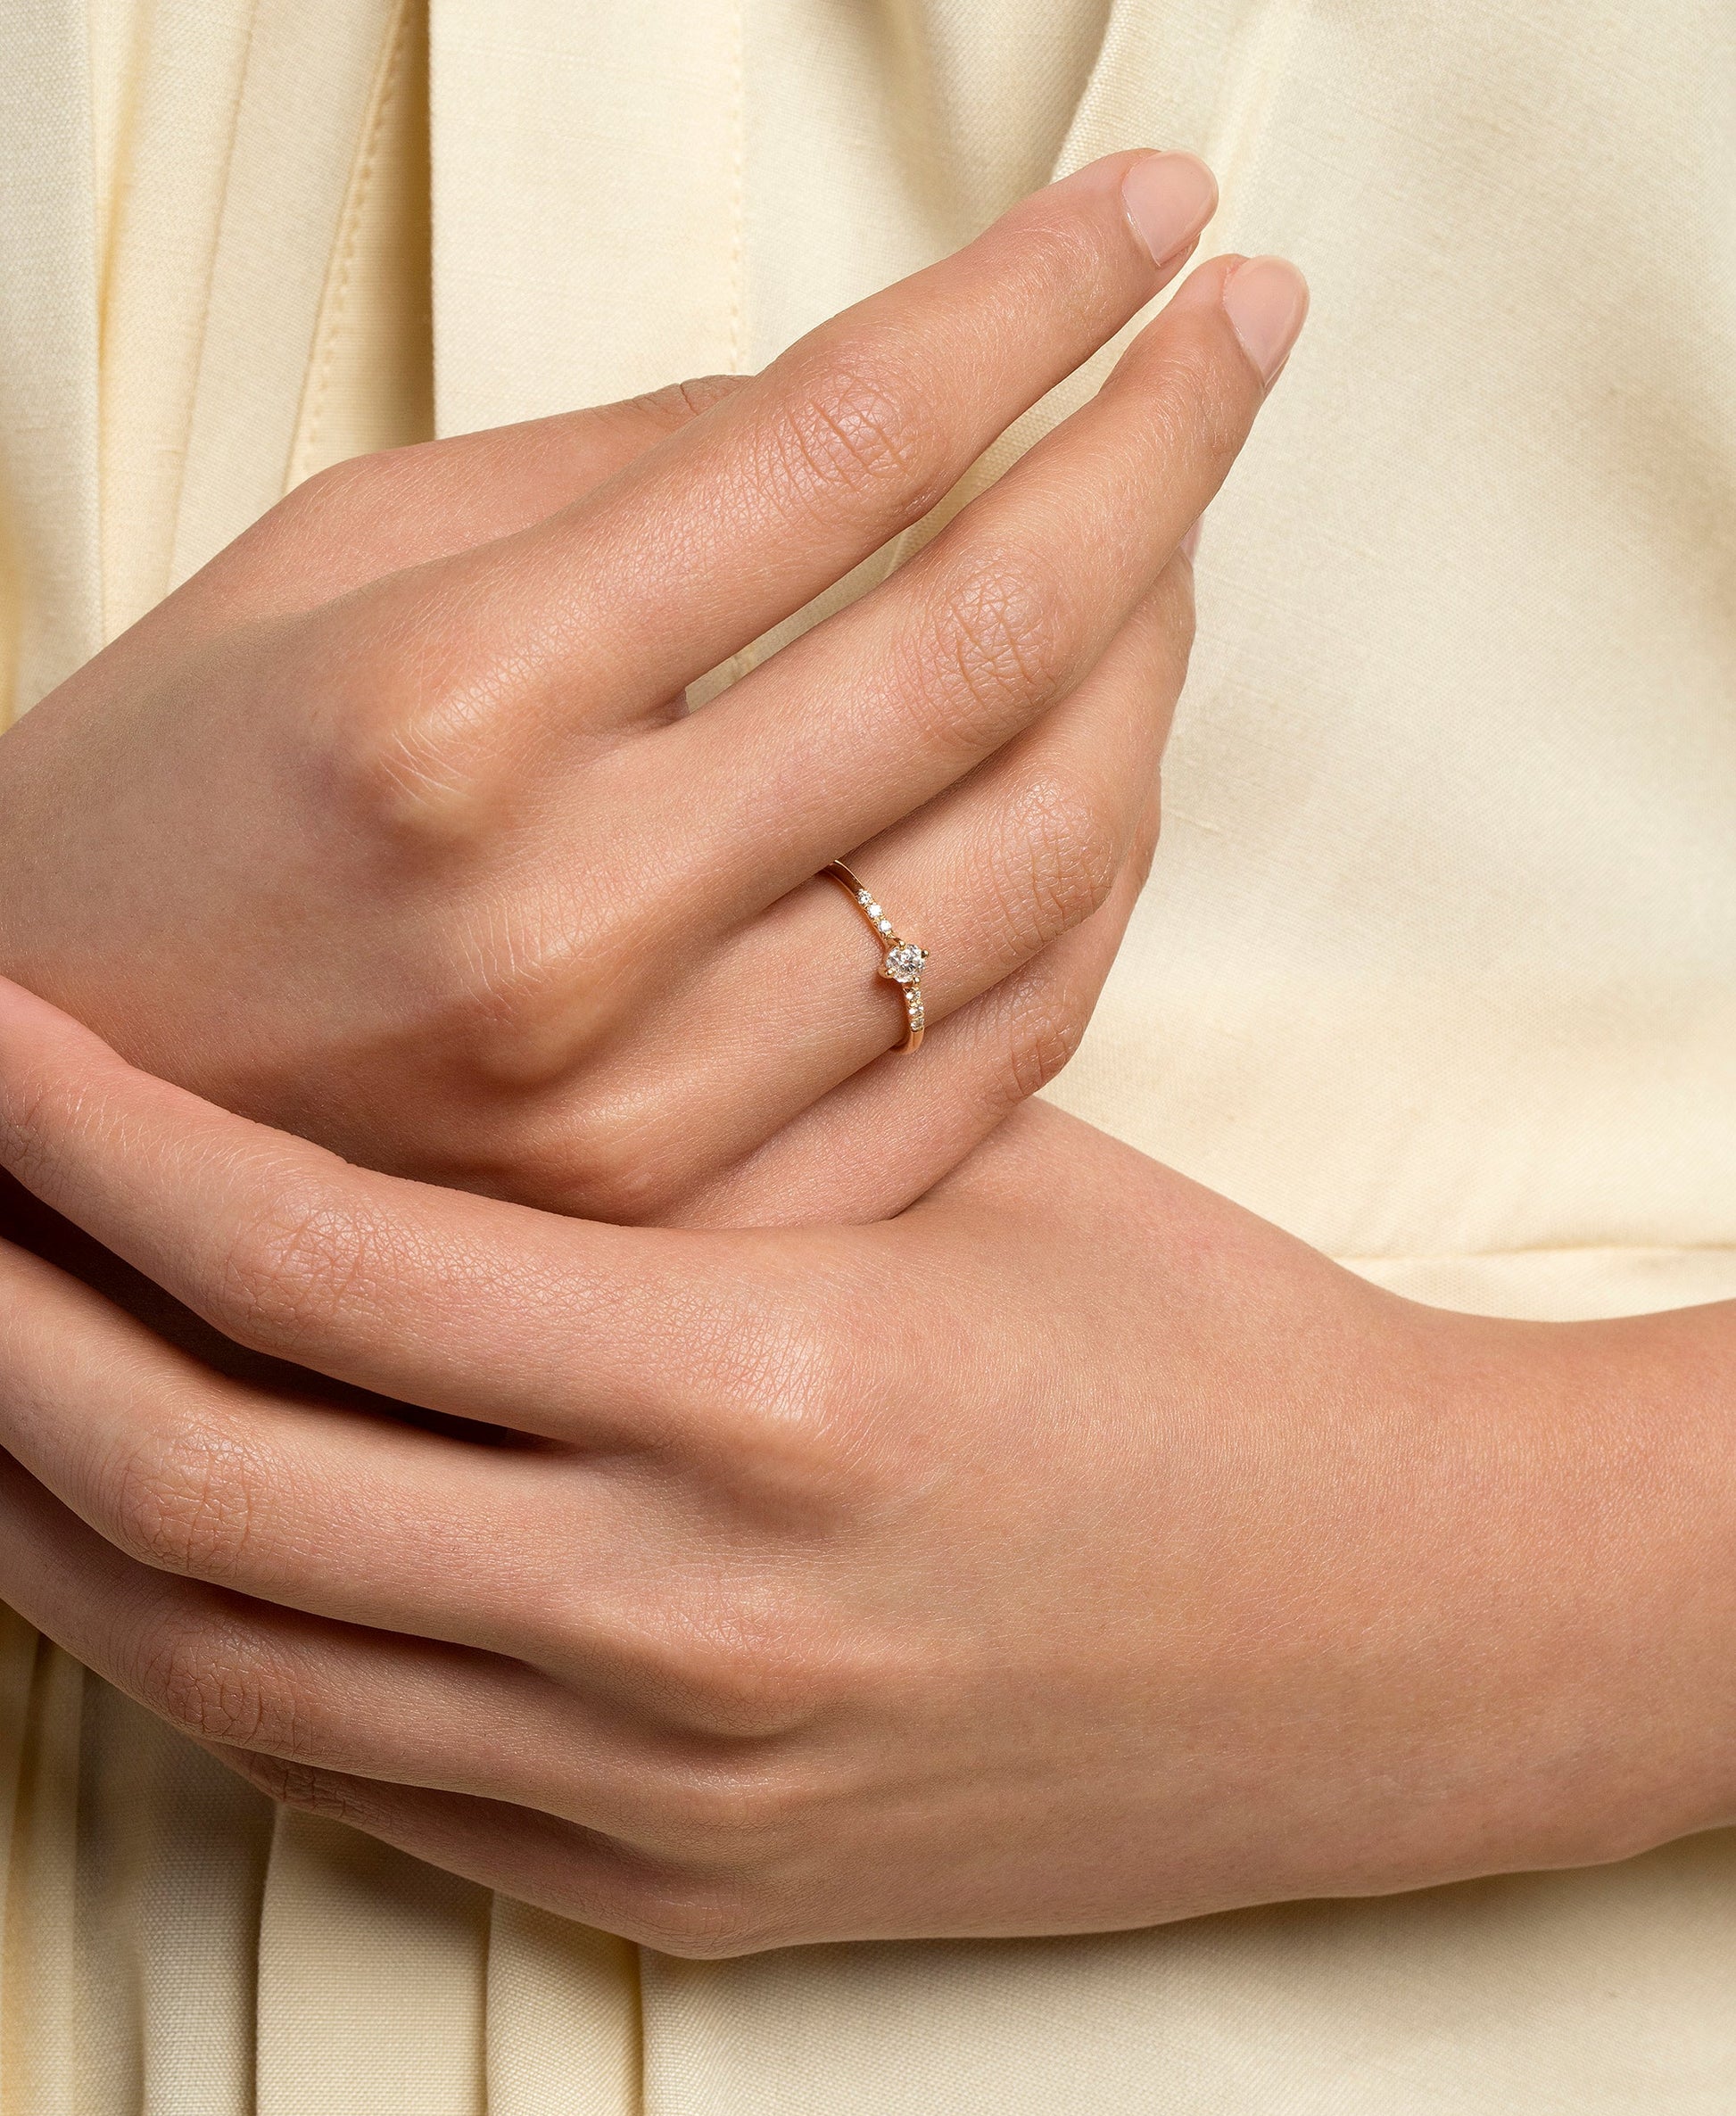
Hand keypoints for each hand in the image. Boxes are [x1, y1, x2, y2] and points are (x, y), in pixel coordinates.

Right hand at [0, 153, 1300, 1225]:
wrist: (49, 1135)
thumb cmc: (162, 813)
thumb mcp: (325, 568)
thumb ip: (618, 477)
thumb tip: (888, 406)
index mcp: (444, 711)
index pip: (840, 446)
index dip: (1034, 298)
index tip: (1153, 210)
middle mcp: (567, 926)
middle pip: (984, 645)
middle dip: (1161, 451)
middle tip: (1240, 330)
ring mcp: (655, 1115)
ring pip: (1038, 858)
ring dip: (1152, 664)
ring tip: (1169, 542)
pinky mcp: (712, 1231)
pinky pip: (1002, 1045)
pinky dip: (1095, 881)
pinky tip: (1112, 760)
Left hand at [3, 979, 1730, 1955]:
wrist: (1390, 1625)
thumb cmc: (1198, 1355)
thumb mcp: (951, 1192)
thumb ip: (680, 1170)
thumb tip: (409, 1103)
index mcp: (768, 1385)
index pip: (316, 1266)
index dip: (104, 1146)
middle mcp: (689, 1613)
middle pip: (208, 1486)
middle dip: (3, 1328)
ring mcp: (676, 1788)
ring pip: (240, 1666)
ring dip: (58, 1519)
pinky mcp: (693, 1894)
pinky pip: (363, 1792)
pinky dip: (216, 1672)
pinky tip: (154, 1570)